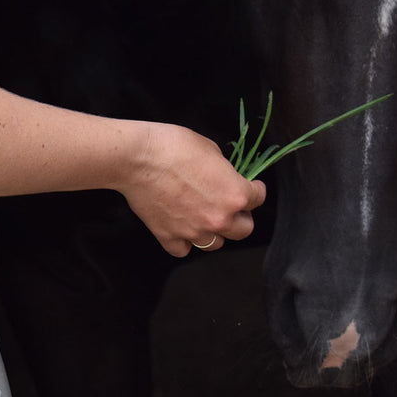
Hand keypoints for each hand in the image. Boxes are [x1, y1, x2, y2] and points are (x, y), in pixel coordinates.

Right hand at [121, 122, 265, 257]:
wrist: (138, 158)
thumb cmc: (173, 146)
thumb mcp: (211, 150)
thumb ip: (224, 172)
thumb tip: (223, 179)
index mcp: (235, 194)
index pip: (258, 199)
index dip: (255, 190)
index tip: (251, 188)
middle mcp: (218, 218)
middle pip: (243, 230)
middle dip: (240, 217)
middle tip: (230, 207)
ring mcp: (193, 231)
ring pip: (215, 244)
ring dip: (213, 231)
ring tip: (203, 217)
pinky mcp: (169, 237)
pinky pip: (184, 250)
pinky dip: (184, 241)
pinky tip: (182, 227)